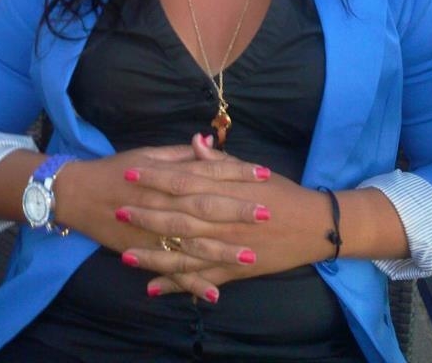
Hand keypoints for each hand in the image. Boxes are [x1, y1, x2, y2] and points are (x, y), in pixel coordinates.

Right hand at [53, 134, 269, 262]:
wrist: (79, 194)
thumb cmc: (118, 169)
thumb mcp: (149, 153)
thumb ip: (181, 154)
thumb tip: (207, 142)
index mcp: (168, 175)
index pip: (209, 172)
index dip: (238, 172)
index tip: (264, 173)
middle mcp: (164, 202)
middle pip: (206, 207)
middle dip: (237, 211)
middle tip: (267, 212)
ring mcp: (155, 231)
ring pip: (193, 243)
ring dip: (222, 251)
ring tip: (250, 256)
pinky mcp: (145, 252)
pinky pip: (171, 270)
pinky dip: (191, 283)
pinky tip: (214, 294)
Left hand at [116, 137, 332, 301]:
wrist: (312, 225)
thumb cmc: (280, 192)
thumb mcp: (251, 169)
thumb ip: (219, 160)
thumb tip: (194, 142)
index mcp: (225, 190)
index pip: (183, 181)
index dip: (155, 178)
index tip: (130, 173)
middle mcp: (223, 219)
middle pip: (178, 216)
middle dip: (147, 215)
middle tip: (119, 211)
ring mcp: (228, 247)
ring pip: (184, 252)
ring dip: (154, 254)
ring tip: (124, 255)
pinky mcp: (234, 270)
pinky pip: (201, 278)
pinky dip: (177, 284)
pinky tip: (153, 288)